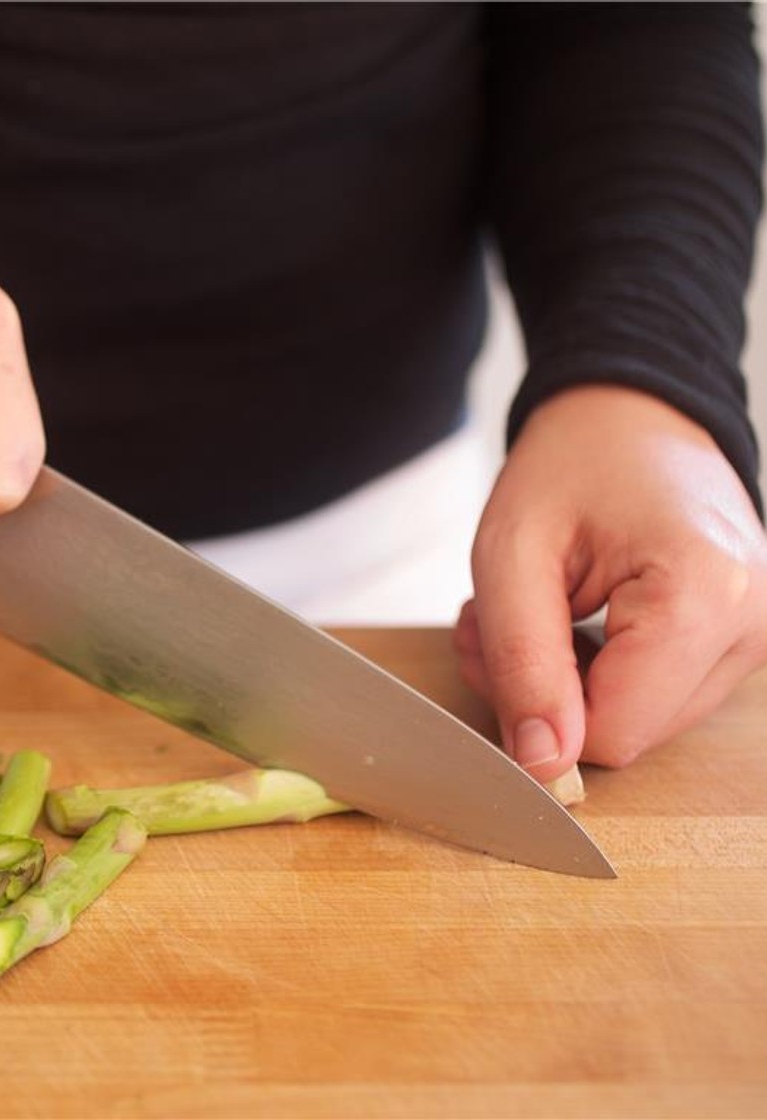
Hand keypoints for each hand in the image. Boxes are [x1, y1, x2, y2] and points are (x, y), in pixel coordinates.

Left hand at [454, 384, 766, 779]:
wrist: (630, 413)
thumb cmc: (571, 463)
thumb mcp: (512, 554)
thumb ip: (523, 663)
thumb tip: (542, 764)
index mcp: (706, 594)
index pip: (613, 733)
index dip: (533, 712)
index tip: (486, 648)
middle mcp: (752, 624)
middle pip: (625, 733)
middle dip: (541, 692)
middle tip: (489, 622)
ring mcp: (754, 636)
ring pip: (636, 721)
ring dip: (562, 682)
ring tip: (530, 608)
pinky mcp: (737, 639)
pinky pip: (655, 695)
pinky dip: (597, 671)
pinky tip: (569, 619)